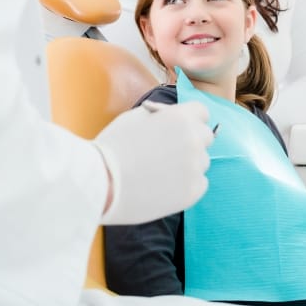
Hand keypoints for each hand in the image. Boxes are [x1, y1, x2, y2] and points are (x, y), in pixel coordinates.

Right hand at [94, 100, 212, 224]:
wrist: (100, 183)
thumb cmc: (113, 147)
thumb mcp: (136, 117)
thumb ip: (163, 114)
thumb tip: (174, 116)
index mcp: (181, 117)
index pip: (202, 113)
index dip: (191, 119)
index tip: (180, 128)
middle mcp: (193, 140)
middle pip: (206, 137)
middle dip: (192, 141)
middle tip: (170, 151)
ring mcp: (195, 167)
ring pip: (202, 162)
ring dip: (189, 164)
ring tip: (160, 172)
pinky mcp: (193, 192)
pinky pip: (200, 184)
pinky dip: (187, 185)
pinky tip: (164, 186)